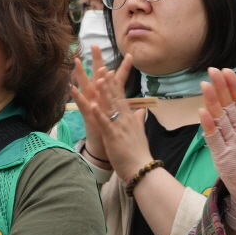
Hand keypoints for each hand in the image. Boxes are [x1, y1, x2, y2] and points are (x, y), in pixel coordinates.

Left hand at [70, 53, 149, 175]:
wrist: (143, 169)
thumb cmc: (139, 154)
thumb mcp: (139, 134)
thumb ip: (138, 120)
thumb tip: (141, 111)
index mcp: (129, 118)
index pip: (121, 97)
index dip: (114, 84)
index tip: (109, 70)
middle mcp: (125, 119)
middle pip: (115, 97)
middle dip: (108, 81)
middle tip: (102, 65)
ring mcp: (120, 127)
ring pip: (110, 106)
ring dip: (104, 92)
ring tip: (97, 78)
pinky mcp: (114, 137)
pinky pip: (105, 123)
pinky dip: (99, 113)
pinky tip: (92, 104)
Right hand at [200, 68, 235, 231]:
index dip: (234, 87)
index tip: (229, 70)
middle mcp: (235, 134)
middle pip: (226, 107)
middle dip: (220, 88)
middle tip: (212, 69)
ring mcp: (227, 145)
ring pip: (218, 119)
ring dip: (212, 102)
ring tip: (206, 85)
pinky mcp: (222, 158)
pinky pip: (215, 140)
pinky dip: (209, 127)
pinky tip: (203, 113)